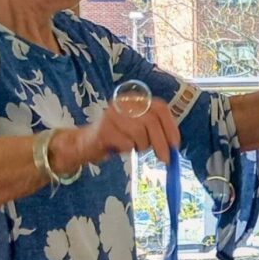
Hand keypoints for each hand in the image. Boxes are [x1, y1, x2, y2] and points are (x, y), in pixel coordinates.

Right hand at [53, 98, 180, 172]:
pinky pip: (126, 143)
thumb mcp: (138, 130)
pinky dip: (128, 150)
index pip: (160, 108)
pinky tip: (121, 149)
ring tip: (135, 148)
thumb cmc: (116, 138)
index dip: (171, 126)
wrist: (83, 145)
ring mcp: (112, 114)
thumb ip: (155, 130)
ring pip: (139, 132)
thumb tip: (174, 145)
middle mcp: (124, 103)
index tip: (176, 144)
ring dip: (142, 146)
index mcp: (136, 100)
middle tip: (165, 159)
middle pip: (152, 121)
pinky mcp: (104, 129)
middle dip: (161, 142)